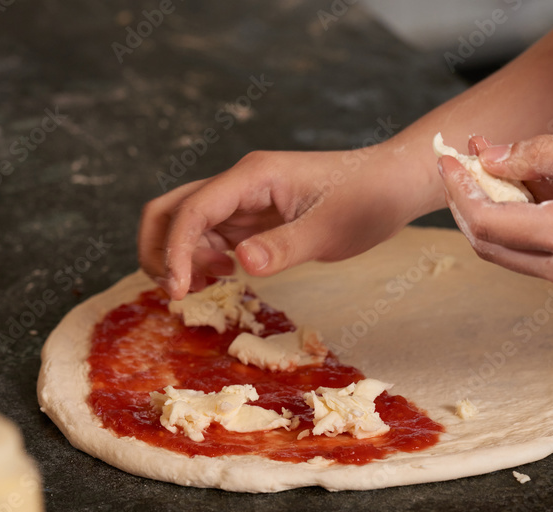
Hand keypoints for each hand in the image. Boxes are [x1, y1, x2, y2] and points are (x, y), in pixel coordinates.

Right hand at [138, 148, 432, 299]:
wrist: (392, 184)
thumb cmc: (368, 198)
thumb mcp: (331, 229)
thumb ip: (285, 247)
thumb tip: (241, 263)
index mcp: (253, 176)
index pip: (193, 209)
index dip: (175, 250)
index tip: (177, 291)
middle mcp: (240, 184)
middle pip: (172, 209)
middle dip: (160, 250)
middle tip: (180, 293)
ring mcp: (243, 200)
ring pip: (186, 224)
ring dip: (182, 256)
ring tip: (213, 285)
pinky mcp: (252, 217)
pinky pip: (210, 235)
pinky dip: (202, 258)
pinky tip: (227, 276)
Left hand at [438, 132, 552, 295]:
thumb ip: (544, 152)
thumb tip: (491, 155)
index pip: (486, 223)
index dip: (458, 190)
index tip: (448, 159)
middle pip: (488, 245)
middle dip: (466, 203)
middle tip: (460, 165)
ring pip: (512, 252)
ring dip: (496, 212)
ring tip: (500, 165)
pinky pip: (540, 255)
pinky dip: (526, 224)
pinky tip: (534, 187)